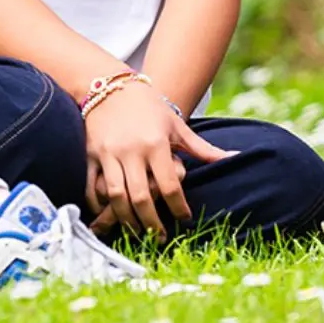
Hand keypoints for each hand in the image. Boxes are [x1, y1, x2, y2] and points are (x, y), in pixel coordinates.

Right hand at [80, 84, 230, 238]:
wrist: (111, 85)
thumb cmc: (149, 107)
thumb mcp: (177, 125)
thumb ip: (202, 148)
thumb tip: (234, 157)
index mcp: (156, 144)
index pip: (170, 184)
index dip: (178, 206)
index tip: (185, 219)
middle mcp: (132, 150)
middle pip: (142, 197)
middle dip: (152, 222)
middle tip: (161, 237)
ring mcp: (108, 153)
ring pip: (116, 196)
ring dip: (127, 220)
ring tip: (138, 232)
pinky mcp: (89, 154)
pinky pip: (91, 186)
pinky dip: (97, 204)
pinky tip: (108, 215)